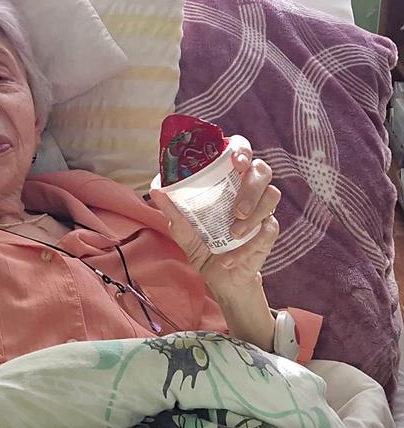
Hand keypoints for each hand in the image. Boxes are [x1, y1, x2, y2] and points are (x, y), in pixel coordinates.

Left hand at [149, 135, 280, 296]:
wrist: (218, 277)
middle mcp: (248, 190)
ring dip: (253, 215)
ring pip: (271, 196)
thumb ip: (173, 212)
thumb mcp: (184, 230)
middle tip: (237, 209)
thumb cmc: (202, 244)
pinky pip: (269, 229)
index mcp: (227, 180)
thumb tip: (156, 191)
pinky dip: (250, 244)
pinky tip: (231, 257)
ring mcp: (261, 209)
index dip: (242, 150)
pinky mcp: (268, 232)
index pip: (241, 152)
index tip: (236, 160)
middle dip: (252, 186)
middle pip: (262, 171)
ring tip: (233, 234)